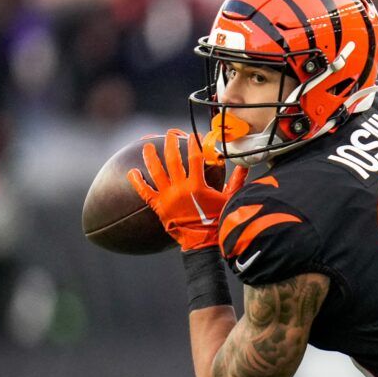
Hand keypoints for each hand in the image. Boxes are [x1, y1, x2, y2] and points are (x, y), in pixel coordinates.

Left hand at [130, 130, 231, 251]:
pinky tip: (132, 172)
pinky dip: (137, 182)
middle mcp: (180, 188)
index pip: (195, 158)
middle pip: (173, 160)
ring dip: (151, 157)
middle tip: (170, 134)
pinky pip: (144, 192)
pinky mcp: (158, 207)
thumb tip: (245, 167)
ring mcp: (167, 197)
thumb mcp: (228, 201)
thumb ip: (236, 182)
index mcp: (197, 186)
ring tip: (147, 146)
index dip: (194, 144)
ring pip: (156, 172)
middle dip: (171, 144)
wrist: (201, 243)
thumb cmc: (217, 223)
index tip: (192, 135)